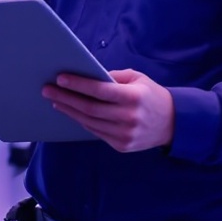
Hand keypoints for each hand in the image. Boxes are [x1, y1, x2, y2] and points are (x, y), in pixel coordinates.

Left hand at [43, 69, 175, 151]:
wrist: (174, 123)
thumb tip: (86, 75)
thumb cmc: (152, 96)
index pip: (100, 91)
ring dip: (70, 111)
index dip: (78, 84)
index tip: (60, 78)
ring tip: (56, 101)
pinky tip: (72, 112)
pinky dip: (82, 121)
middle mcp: (129, 118)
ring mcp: (125, 134)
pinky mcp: (122, 145)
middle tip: (48, 90)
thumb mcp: (138, 79)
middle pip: (89, 108)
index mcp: (133, 98)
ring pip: (89, 122)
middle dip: (66, 98)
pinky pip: (96, 132)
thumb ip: (114, 77)